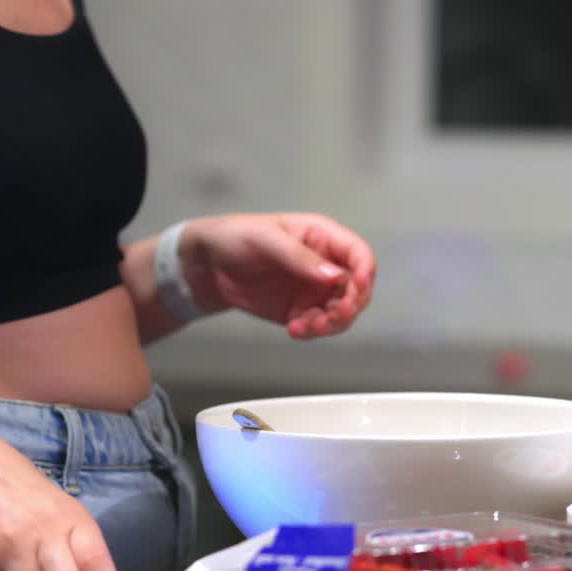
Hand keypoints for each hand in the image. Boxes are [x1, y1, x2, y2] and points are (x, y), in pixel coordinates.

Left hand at [178, 213, 375, 338]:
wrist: (206, 264)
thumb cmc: (235, 237)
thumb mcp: (267, 240)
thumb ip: (301, 258)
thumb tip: (335, 276)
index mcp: (323, 237)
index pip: (359, 254)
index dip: (365, 272)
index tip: (358, 288)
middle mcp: (325, 265)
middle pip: (357, 289)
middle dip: (350, 305)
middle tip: (333, 316)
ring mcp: (313, 289)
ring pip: (341, 313)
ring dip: (331, 324)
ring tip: (307, 327)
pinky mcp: (299, 310)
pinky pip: (317, 326)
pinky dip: (311, 331)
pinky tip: (295, 330)